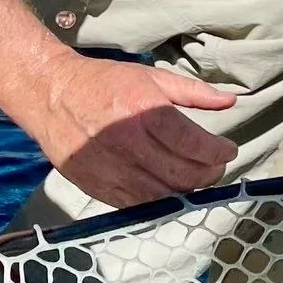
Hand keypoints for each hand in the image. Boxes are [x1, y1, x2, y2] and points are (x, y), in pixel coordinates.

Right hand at [22, 52, 238, 207]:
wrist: (51, 94)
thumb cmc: (104, 82)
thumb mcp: (151, 76)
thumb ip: (193, 91)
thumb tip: (230, 100)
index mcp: (144, 111)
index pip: (193, 144)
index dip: (218, 152)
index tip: (228, 150)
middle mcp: (128, 143)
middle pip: (183, 174)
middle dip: (209, 173)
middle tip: (216, 165)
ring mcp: (111, 169)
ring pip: (164, 195)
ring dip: (188, 190)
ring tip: (195, 177)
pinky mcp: (97, 187)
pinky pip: (138, 205)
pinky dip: (160, 201)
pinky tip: (168, 188)